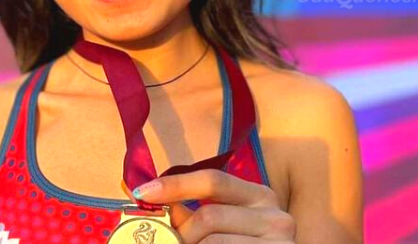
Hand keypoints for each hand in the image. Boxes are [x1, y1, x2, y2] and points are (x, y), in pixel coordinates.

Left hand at [120, 169, 295, 243]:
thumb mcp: (225, 224)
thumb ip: (194, 212)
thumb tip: (154, 199)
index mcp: (260, 196)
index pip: (213, 180)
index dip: (175, 184)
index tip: (142, 192)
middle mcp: (275, 217)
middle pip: (208, 216)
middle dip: (179, 231)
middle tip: (164, 238)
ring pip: (211, 243)